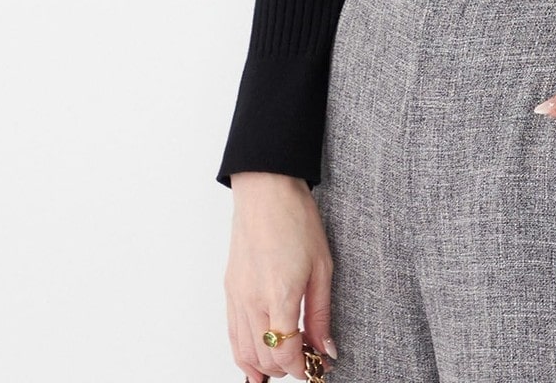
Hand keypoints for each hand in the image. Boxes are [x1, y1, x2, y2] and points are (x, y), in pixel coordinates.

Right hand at [224, 172, 337, 380]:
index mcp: (280, 295)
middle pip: (265, 358)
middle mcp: (253, 301)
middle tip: (306, 361)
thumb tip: (326, 349)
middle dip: (287, 368)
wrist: (266, 191)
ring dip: (265, 366)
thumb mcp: (322, 266)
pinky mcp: (229, 290)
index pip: (286, 353)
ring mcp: (237, 297)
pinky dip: (244, 354)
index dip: (302, 368)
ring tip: (285, 365)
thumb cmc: (296, 220)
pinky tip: (255, 362)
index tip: (315, 368)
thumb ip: (321, 313)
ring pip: (245, 352)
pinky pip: (232, 334)